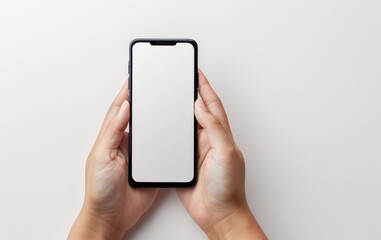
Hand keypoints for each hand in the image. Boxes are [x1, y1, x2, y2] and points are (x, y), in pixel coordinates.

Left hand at [68, 80, 157, 239]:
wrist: (111, 216)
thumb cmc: (100, 190)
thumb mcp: (101, 156)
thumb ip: (113, 131)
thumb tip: (123, 107)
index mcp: (112, 138)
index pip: (120, 110)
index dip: (126, 93)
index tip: (134, 77)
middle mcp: (126, 144)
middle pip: (138, 117)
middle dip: (145, 100)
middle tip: (154, 84)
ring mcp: (140, 156)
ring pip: (152, 131)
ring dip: (159, 117)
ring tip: (168, 101)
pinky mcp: (151, 167)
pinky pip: (162, 150)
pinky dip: (169, 140)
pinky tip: (175, 132)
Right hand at [177, 70, 266, 239]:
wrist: (218, 215)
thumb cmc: (228, 188)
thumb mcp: (226, 153)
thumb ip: (214, 128)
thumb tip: (201, 106)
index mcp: (220, 134)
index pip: (212, 104)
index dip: (204, 87)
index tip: (196, 72)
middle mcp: (208, 140)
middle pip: (197, 111)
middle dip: (189, 93)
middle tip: (180, 78)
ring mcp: (196, 152)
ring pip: (185, 125)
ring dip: (178, 111)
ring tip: (169, 96)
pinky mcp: (185, 163)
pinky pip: (176, 143)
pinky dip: (170, 132)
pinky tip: (163, 127)